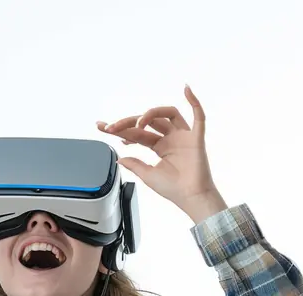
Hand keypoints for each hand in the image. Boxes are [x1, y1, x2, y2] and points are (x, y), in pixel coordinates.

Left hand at [97, 86, 219, 213]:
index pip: (138, 133)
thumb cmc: (173, 190)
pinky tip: (186, 89)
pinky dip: (194, 101)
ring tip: (138, 123)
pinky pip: (198, 116)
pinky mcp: (196, 138)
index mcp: (160, 147)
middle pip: (149, 122)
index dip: (121, 129)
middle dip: (128, 122)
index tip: (103, 128)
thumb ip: (134, 164)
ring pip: (167, 114)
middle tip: (111, 127)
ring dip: (151, 114)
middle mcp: (171, 138)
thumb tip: (119, 158)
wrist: (190, 198)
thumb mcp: (148, 176)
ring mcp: (183, 136)